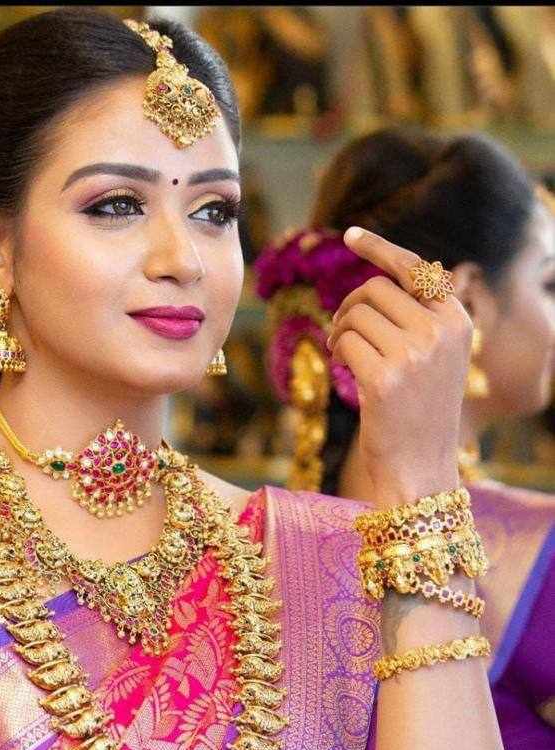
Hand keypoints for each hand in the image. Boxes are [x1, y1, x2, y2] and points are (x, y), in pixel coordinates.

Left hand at [326, 227, 472, 506]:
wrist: (420, 469)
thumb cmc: (419, 414)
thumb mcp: (434, 359)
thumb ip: (416, 319)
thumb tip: (375, 282)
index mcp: (457, 321)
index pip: (414, 269)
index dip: (379, 249)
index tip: (351, 235)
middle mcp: (440, 332)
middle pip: (375, 290)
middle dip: (350, 307)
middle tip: (341, 333)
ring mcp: (414, 355)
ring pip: (356, 314)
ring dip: (339, 330)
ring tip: (342, 352)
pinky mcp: (384, 379)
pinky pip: (345, 342)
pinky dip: (336, 350)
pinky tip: (341, 367)